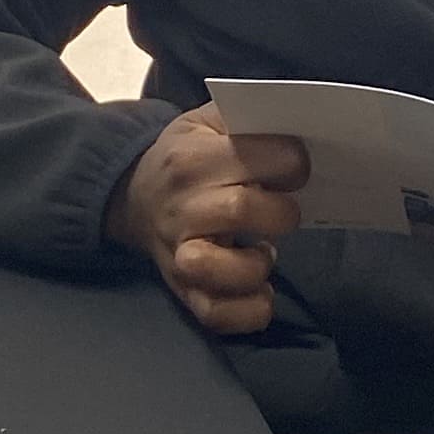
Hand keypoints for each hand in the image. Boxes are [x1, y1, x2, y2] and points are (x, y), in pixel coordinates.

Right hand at [106, 105, 306, 335]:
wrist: (131, 195)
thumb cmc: (186, 156)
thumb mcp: (206, 122)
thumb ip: (248, 119)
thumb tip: (301, 128)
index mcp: (193, 158)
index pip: (261, 157)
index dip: (292, 163)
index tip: (292, 169)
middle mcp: (184, 207)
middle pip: (244, 210)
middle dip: (281, 212)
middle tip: (280, 211)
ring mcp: (180, 254)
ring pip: (224, 271)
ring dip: (258, 265)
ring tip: (263, 253)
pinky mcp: (183, 291)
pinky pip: (217, 314)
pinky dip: (248, 311)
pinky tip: (261, 291)